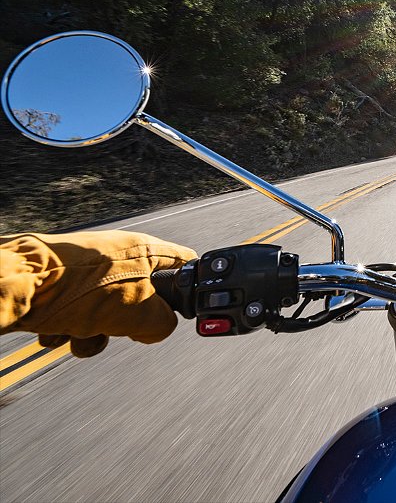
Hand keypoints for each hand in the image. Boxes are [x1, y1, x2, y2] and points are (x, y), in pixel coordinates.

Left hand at [1, 231, 195, 356]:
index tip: (177, 314)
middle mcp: (120, 257)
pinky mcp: (62, 288)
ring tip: (79, 334)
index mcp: (146, 251)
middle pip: (143, 299)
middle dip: (129, 324)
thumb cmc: (74, 288)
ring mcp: (90, 272)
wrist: (15, 286)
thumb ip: (163, 323)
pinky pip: (78, 318)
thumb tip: (158, 329)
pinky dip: (68, 331)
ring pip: (109, 314)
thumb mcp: (137, 312)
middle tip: (120, 326)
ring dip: (95, 334)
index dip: (187, 292)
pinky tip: (55, 331)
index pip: (185, 266)